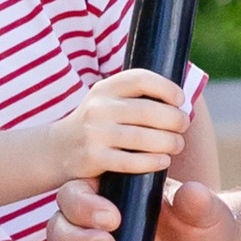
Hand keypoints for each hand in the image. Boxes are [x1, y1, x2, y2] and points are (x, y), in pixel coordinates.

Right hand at [59, 68, 190, 181]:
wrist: (57, 150)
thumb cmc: (97, 124)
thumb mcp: (108, 101)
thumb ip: (136, 96)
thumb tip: (181, 97)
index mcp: (105, 89)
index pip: (140, 79)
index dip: (166, 87)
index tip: (180, 99)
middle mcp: (98, 108)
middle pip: (147, 111)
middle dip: (174, 119)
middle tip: (183, 126)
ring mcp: (94, 134)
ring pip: (143, 138)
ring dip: (169, 142)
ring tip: (177, 145)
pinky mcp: (93, 158)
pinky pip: (131, 161)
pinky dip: (153, 162)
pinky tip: (163, 161)